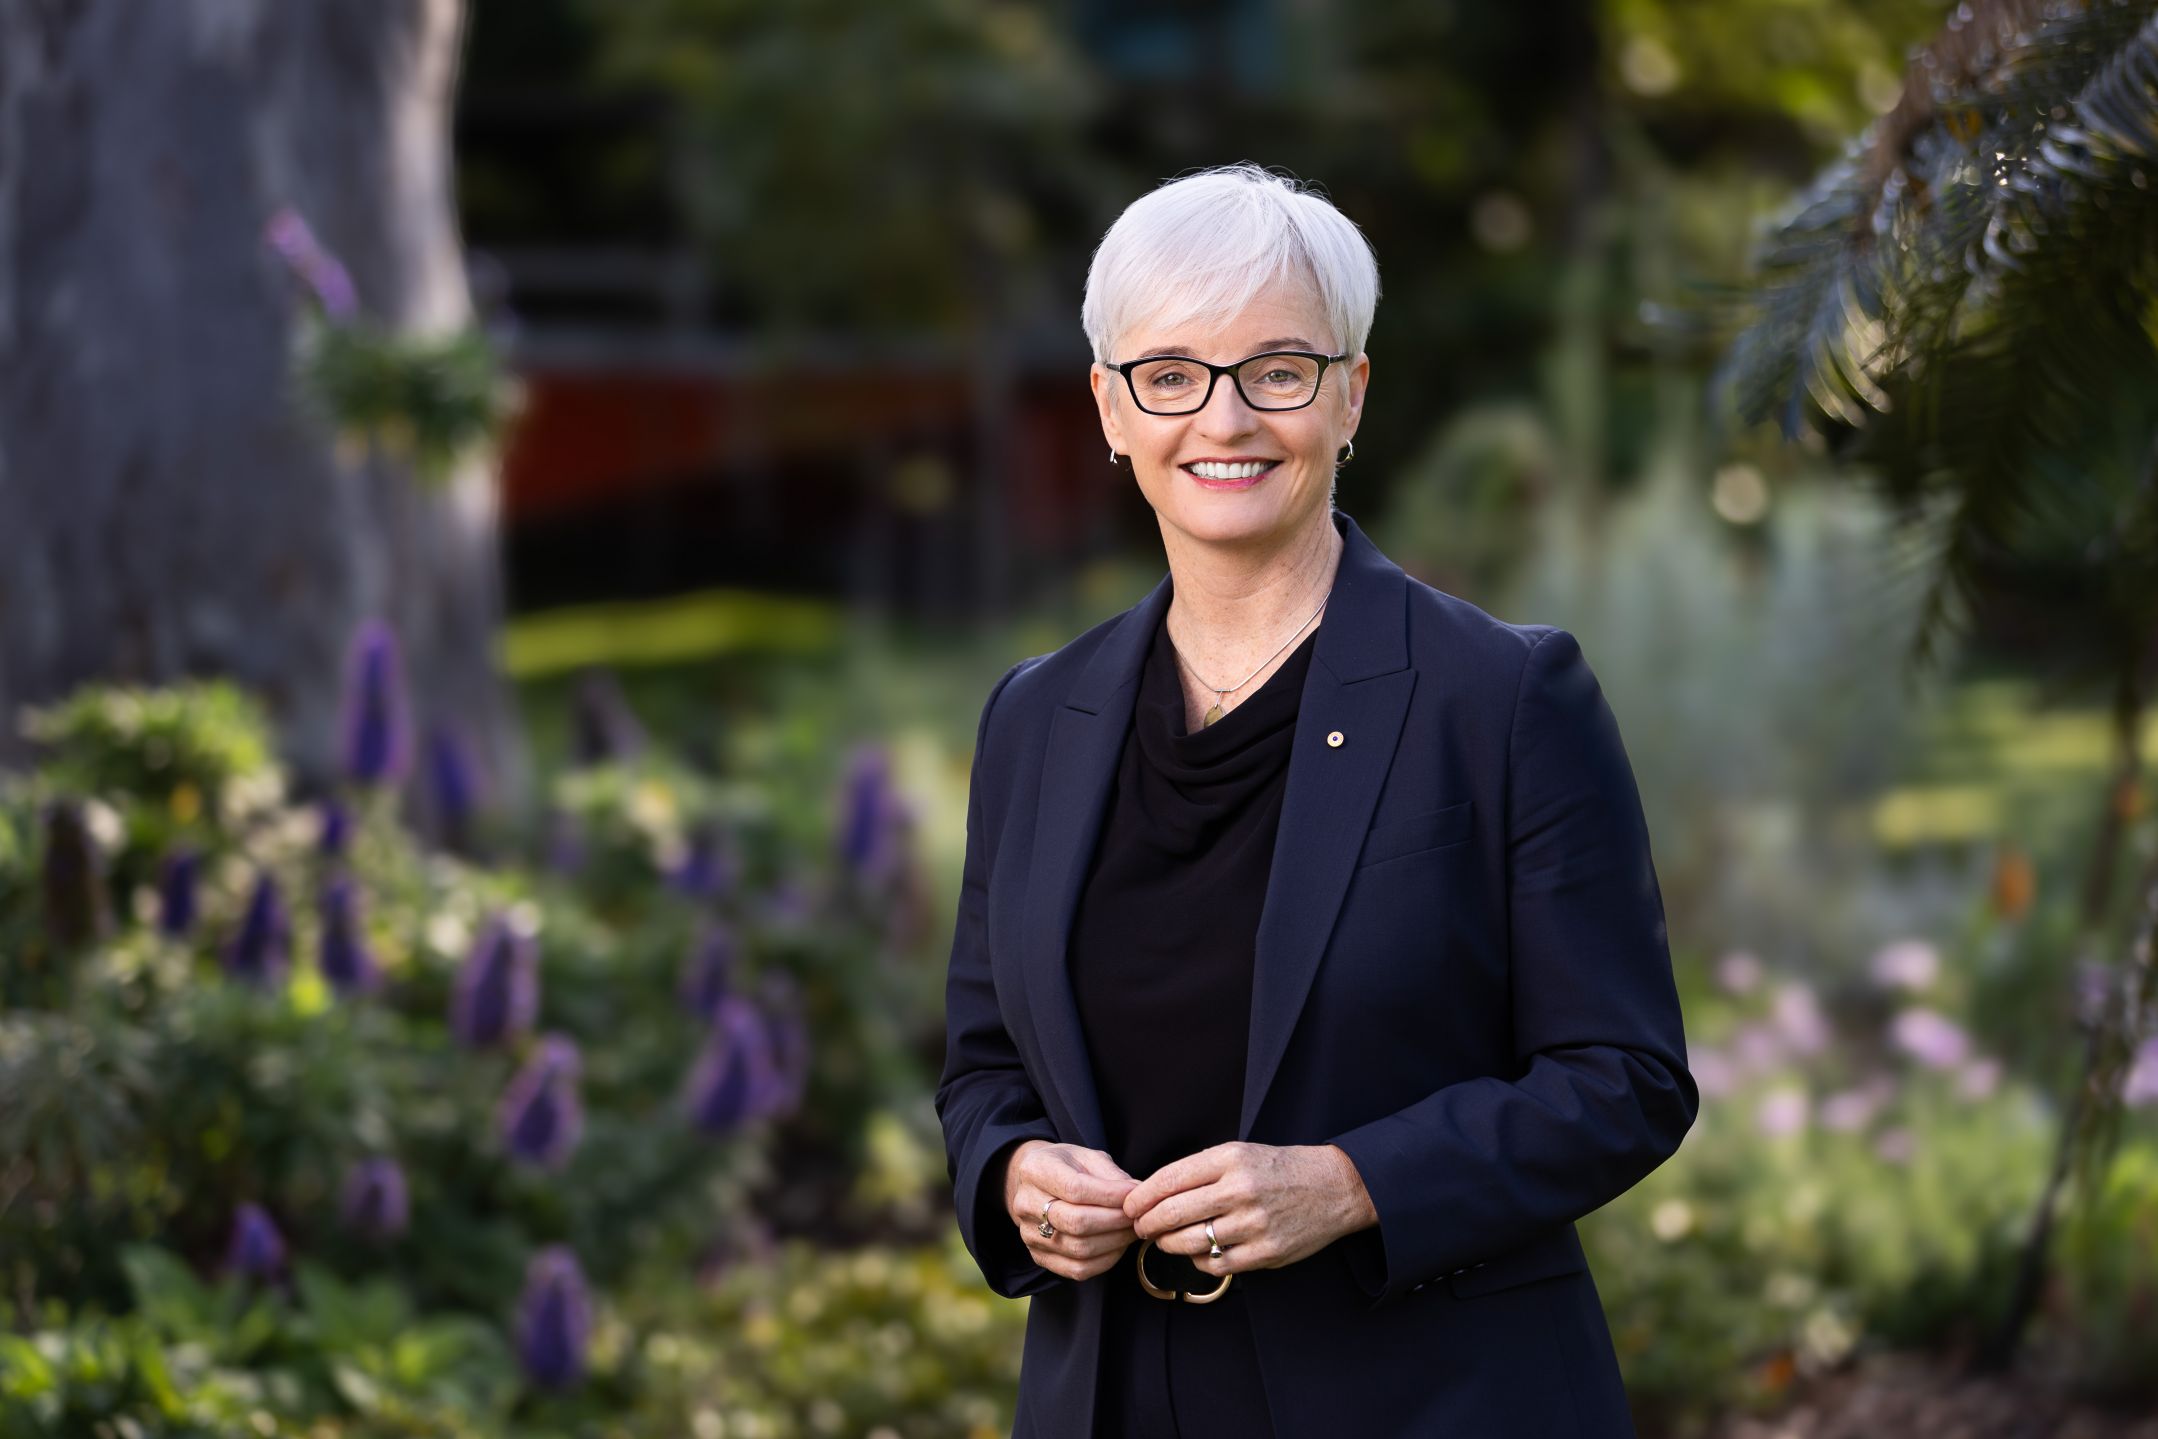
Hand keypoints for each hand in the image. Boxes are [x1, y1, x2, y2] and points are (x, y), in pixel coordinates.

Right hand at [1003, 1139, 1139, 1281]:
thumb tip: (1136, 1194)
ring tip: (1131, 1229)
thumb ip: (1111, 1174)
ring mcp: (1029, 1234)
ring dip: (1115, 1242)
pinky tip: (1118, 1245)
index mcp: (1036, 1170)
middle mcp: (1025, 1204)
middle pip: (1076, 1222)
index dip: (1110, 1195)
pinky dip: (1106, 1260)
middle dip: (1115, 1220)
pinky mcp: (1039, 1256)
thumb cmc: (1066, 1167)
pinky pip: (1077, 1269)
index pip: (1075, 1189)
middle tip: (1136, 1216)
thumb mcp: (1086, 1157)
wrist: (1036, 1184)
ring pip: (1079, 1249)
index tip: (1134, 1195)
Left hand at [1122, 1141, 1376, 1275]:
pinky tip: (1197, 1251)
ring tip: (1164, 1239)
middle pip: (1172, 1213)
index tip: (1129, 1206)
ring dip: (1168, 1243)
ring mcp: (1253, 1224)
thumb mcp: (1240, 1153)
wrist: (1334, 1187)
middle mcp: (1240, 1190)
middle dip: (1147, 1223)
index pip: (1169, 1179)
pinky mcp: (1266, 1252)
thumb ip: (1201, 1170)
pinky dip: (1199, 1260)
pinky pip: (1216, 1263)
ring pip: (1189, 1242)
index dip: (1141, 1197)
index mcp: (1230, 1158)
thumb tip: (1154, 1193)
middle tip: (1139, 1226)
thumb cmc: (1280, 1168)